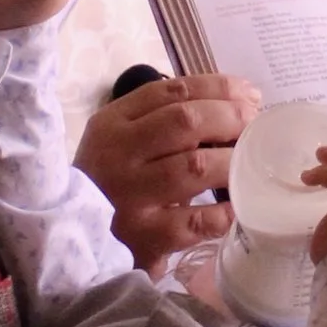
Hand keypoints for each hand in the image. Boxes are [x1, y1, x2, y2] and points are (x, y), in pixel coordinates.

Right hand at [74, 72, 263, 270]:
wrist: (72, 239)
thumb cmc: (106, 182)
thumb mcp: (118, 139)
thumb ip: (161, 118)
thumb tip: (235, 101)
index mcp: (112, 124)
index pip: (170, 92)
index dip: (217, 88)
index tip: (248, 94)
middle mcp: (119, 156)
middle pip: (185, 121)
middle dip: (230, 117)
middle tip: (253, 123)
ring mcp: (132, 197)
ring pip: (196, 167)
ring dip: (233, 160)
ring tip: (250, 161)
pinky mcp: (146, 237)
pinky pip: (197, 220)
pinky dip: (225, 210)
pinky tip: (239, 204)